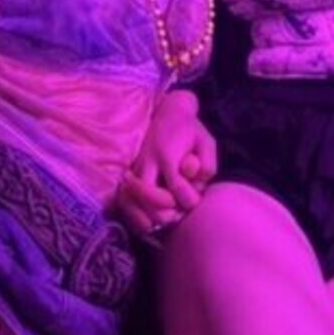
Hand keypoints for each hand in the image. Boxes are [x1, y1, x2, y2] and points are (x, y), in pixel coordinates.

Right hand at [114, 90, 217, 241]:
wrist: (167, 112)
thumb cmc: (191, 131)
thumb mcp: (206, 142)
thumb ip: (207, 164)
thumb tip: (196, 183)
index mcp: (167, 154)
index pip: (176, 186)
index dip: (188, 199)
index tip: (195, 200)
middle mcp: (148, 162)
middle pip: (149, 196)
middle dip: (165, 212)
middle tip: (177, 213)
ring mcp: (136, 168)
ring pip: (132, 200)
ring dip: (149, 215)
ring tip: (165, 217)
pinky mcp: (131, 173)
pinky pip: (125, 199)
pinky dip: (135, 215)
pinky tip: (149, 221)